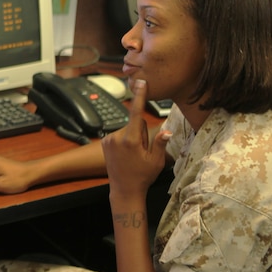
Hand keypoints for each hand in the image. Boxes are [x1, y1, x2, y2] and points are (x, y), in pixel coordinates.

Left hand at [102, 79, 169, 200]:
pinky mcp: (104, 140)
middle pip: (135, 122)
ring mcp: (109, 138)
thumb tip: (167, 131)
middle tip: (142, 151)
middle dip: (141, 132)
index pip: (136, 113)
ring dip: (133, 136)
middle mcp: (117, 137)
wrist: (124, 189)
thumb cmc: (143, 176)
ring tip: (133, 154)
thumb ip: (160, 143)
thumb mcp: (157, 161)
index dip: (139, 97)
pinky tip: (125, 153)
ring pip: (128, 128)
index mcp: (131, 140)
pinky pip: (119, 133)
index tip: (140, 83)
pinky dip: (124, 139)